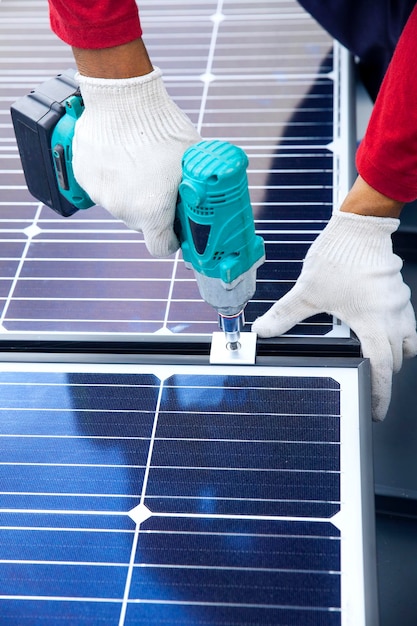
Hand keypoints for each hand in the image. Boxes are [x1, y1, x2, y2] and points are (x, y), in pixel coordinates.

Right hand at [72, 67, 200, 256]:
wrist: (123, 98)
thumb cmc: (162, 128)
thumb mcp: (192, 160)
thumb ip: (196, 187)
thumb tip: (207, 197)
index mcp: (152, 212)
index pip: (161, 247)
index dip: (171, 240)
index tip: (175, 229)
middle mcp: (124, 210)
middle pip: (141, 223)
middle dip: (152, 209)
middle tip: (160, 185)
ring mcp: (101, 194)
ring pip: (121, 203)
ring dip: (130, 191)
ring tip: (139, 163)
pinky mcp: (85, 178)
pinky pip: (103, 186)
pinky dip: (112, 176)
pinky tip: (120, 156)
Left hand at [252, 210, 416, 420]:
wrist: (360, 227)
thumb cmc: (340, 256)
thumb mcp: (308, 291)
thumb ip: (285, 315)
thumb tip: (263, 330)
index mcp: (375, 325)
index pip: (383, 371)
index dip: (380, 395)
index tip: (376, 411)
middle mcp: (394, 318)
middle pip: (397, 360)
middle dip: (384, 373)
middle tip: (369, 382)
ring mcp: (401, 304)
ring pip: (408, 341)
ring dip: (394, 353)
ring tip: (374, 357)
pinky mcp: (400, 292)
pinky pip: (407, 321)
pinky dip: (396, 331)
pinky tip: (375, 324)